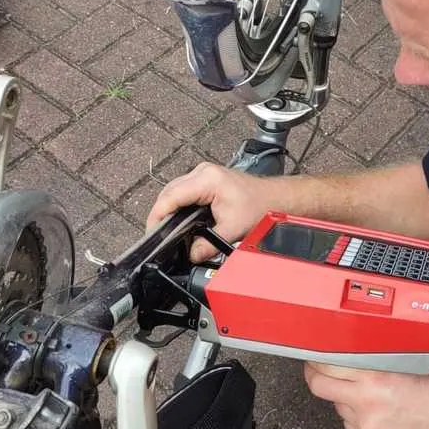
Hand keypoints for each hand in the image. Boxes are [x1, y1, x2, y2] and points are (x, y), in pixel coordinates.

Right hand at [146, 162, 275, 261]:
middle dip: (160, 214)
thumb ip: (208, 245)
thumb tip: (191, 255)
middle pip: (169, 192)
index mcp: (207, 180)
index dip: (158, 216)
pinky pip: (183, 191)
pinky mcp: (205, 179)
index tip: (152, 233)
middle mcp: (202, 172)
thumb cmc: (260, 206)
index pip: (171, 196)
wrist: (276, 198)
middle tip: (157, 236)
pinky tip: (178, 220)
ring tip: (165, 230)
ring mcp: (203, 173)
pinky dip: (178, 205)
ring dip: (168, 209)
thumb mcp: (232, 230)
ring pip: (174, 191)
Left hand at [303, 361, 428, 428]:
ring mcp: (366, 426)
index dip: (315, 361)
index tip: (314, 357)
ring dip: (346, 400)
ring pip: (338, 407)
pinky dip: (359, 420)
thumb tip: (351, 345)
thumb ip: (378, 355)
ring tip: (370, 396)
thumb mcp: (408, 360)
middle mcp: (365, 402)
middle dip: (317, 377)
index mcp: (374, 377)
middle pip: (319, 387)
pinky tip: (379, 414)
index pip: (325, 367)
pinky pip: (351, 427)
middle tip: (319, 372)